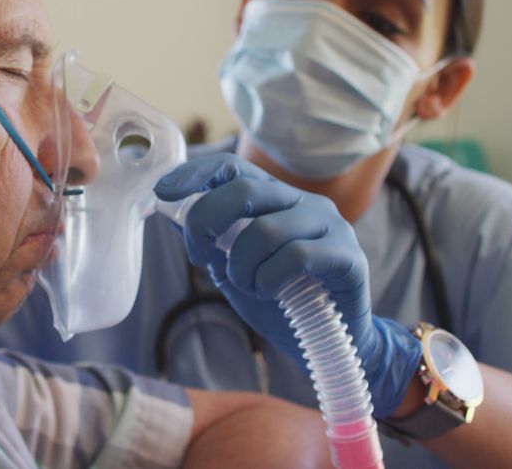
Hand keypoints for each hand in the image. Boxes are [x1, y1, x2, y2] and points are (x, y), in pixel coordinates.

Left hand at [154, 153, 422, 417]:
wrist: (332, 343)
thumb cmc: (282, 301)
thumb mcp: (234, 270)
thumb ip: (210, 243)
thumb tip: (170, 214)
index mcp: (275, 198)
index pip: (233, 168)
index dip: (195, 174)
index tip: (163, 191)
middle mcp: (304, 202)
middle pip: (244, 190)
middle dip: (207, 223)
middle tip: (201, 257)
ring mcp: (330, 225)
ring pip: (265, 230)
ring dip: (241, 267)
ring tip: (248, 287)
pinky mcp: (348, 255)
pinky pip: (296, 256)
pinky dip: (269, 280)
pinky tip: (271, 293)